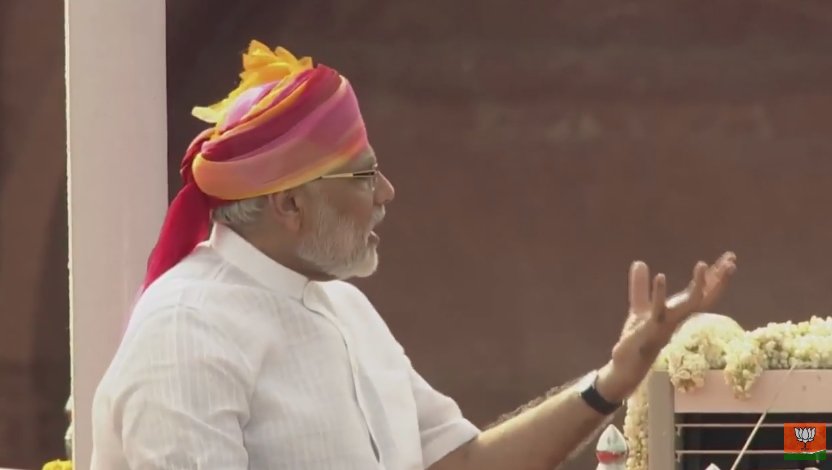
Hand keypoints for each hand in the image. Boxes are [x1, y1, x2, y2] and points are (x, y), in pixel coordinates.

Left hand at [595, 252, 736, 401]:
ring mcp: (667, 323)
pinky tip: (661, 276)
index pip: (703, 291)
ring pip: (689, 304)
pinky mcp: (651, 328)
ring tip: (703, 264)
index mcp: (678, 310)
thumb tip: (639, 262)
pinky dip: (660, 293)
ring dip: (698, 285)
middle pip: (705, 297)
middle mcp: (678, 317)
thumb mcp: (639, 307)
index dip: (716, 276)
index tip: (730, 257)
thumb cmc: (637, 338)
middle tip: (732, 260)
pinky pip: (658, 309)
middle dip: (720, 280)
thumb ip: (640, 286)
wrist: (626, 364)